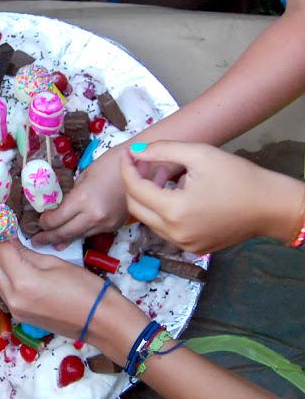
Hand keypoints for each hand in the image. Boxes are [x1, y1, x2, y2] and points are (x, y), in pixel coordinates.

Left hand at [0, 240, 149, 360]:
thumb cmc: (84, 288)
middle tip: (7, 233)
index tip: (4, 223)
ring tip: (11, 248)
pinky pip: (4, 291)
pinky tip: (15, 267)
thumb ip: (28, 253)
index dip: (1, 234)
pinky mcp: (19, 316)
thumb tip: (12, 242)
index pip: (1, 251)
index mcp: (23, 281)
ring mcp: (14, 310)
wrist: (99, 321)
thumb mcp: (55, 263)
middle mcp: (12, 298)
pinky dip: (5, 277)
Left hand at [33, 146, 129, 248]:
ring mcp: (105, 223)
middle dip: (48, 238)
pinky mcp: (114, 226)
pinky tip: (71, 237)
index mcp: (82, 199)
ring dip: (63, 240)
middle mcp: (93, 216)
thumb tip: (59, 209)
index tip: (38, 222)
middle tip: (36, 241)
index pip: (56, 220)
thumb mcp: (83, 177)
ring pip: (78, 236)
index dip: (44, 223)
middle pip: (64, 233)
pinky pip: (91, 233)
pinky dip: (80, 234)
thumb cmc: (110, 164)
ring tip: (50, 243)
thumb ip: (71, 196)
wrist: (142, 166)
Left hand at [120, 141, 304, 253]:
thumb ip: (163, 150)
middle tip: (145, 164)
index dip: (127, 169)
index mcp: (173, 211)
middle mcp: (173, 233)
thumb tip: (135, 150)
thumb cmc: (238, 176)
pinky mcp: (191, 248)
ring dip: (149, 197)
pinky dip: (163, 210)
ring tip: (165, 176)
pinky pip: (165, 228)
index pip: (135, 189)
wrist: (270, 206)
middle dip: (135, 183)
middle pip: (136, 207)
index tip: (129, 155)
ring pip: (149, 219)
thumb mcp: (200, 154)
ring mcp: (182, 244)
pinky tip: (178, 193)